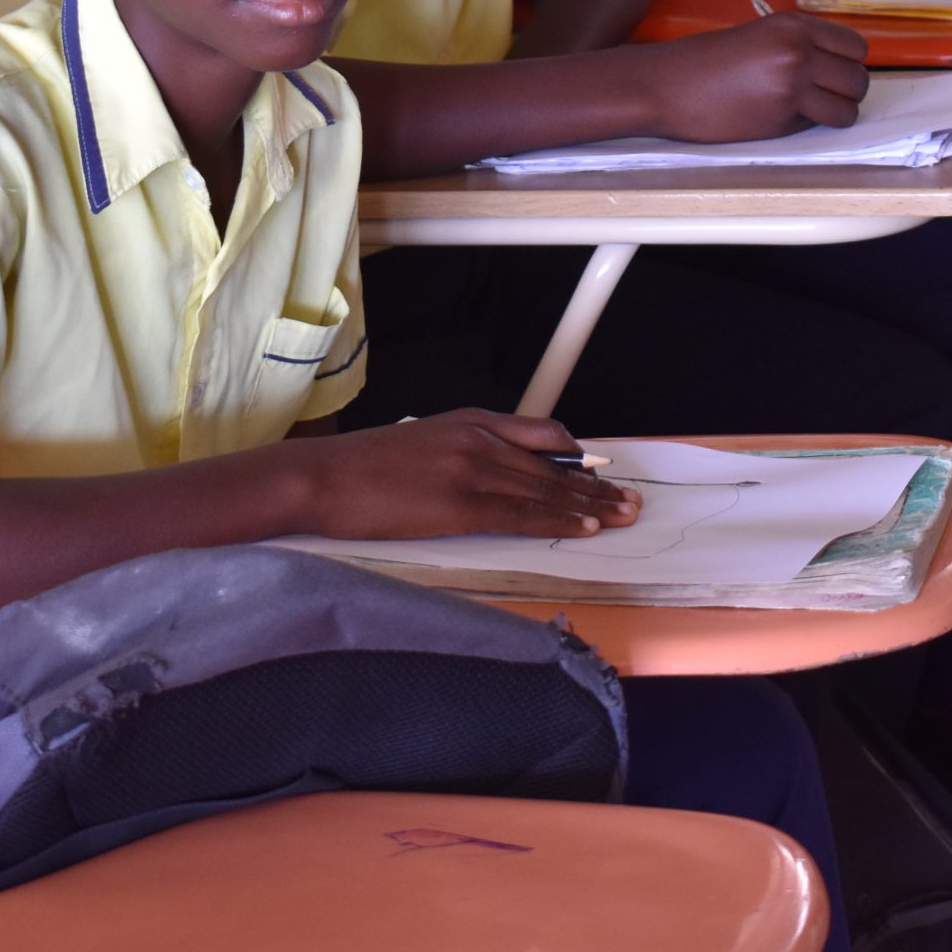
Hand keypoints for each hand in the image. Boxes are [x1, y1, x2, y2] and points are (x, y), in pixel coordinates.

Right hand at [296, 409, 641, 539]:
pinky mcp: (459, 503)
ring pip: (545, 489)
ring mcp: (470, 469)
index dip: (575, 458)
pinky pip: (521, 514)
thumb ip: (458, 454)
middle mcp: (477, 438)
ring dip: (590, 506)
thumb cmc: (357, 469)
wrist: (319, 478)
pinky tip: (583, 529)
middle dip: (595, 487)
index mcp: (467, 421)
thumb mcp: (417, 445)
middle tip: (631, 501)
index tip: (597, 474)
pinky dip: (557, 522)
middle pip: (552, 465)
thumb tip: (487, 478)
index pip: (539, 433)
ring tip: (622, 517)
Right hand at [641, 11, 869, 139]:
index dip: (848, 64)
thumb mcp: (758, 37)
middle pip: (858, 77)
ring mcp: (793, 82)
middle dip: (845, 92)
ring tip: (808, 112)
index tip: (832, 74)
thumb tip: (836, 69)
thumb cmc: (705, 63)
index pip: (856, 46)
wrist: (667, 85)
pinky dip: (809, 126)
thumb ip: (797, 46)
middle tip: (821, 98)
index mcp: (793, 24)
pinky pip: (819, 124)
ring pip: (849, 106)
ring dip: (835, 113)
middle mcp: (799, 49)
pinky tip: (781, 118)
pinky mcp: (782, 114)